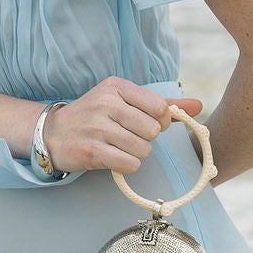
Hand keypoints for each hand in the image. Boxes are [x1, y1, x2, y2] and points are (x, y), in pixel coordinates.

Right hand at [41, 76, 203, 173]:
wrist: (53, 133)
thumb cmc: (96, 117)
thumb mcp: (124, 101)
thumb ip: (162, 104)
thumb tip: (198, 106)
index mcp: (117, 87)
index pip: (159, 106)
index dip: (161, 121)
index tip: (149, 124)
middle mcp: (106, 104)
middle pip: (153, 130)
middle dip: (147, 138)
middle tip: (129, 136)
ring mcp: (98, 128)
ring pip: (143, 149)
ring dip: (137, 153)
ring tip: (119, 146)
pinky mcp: (92, 151)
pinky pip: (130, 163)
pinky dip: (127, 165)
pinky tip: (114, 157)